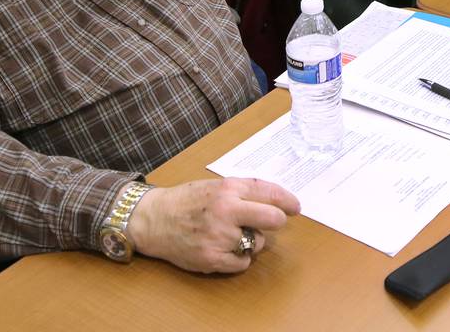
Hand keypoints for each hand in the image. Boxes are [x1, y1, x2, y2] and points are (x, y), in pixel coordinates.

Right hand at [127, 178, 299, 273]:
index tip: (295, 208)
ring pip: (257, 243)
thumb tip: (278, 201)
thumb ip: (244, 191)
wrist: (154, 219)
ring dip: (251, 241)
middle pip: (272, 219)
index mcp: (228, 189)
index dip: (287, 201)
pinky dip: (239, 258)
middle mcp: (225, 211)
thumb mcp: (216, 186)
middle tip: (270, 223)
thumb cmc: (188, 201)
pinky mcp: (212, 258)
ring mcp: (219, 236)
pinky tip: (224, 249)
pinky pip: (243, 263)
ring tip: (230, 234)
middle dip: (276, 222)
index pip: (269, 192)